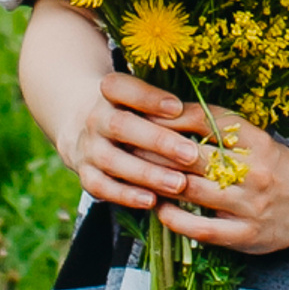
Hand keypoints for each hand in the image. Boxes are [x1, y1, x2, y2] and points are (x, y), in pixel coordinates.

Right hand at [49, 67, 215, 213]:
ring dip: (147, 173)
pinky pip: (101, 187)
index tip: (178, 107)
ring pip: (113, 160)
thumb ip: (163, 104)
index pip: (123, 88)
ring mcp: (88, 147)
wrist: (82, 124)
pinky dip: (126, 195)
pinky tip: (152, 201)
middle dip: (157, 141)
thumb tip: (206, 116)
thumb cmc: (129, 108)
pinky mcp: (86, 174)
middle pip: (121, 126)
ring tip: (179, 183)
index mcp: (109, 91)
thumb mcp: (138, 95)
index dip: (149, 98)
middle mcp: (95, 117)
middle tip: (191, 154)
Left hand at [147, 103, 288, 255]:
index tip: (145, 114)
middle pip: (195, 156)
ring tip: (136, 177)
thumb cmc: (271, 165)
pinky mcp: (244, 235)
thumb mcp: (253, 138)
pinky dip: (176, 219)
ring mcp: (249, 204)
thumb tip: (167, 113)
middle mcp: (253, 170)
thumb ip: (217, 128)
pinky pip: (201, 228)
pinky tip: (159, 209)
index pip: (208, 120)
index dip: (172, 117)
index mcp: (256, 139)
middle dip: (157, 150)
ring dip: (160, 184)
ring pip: (194, 191)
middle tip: (127, 144)